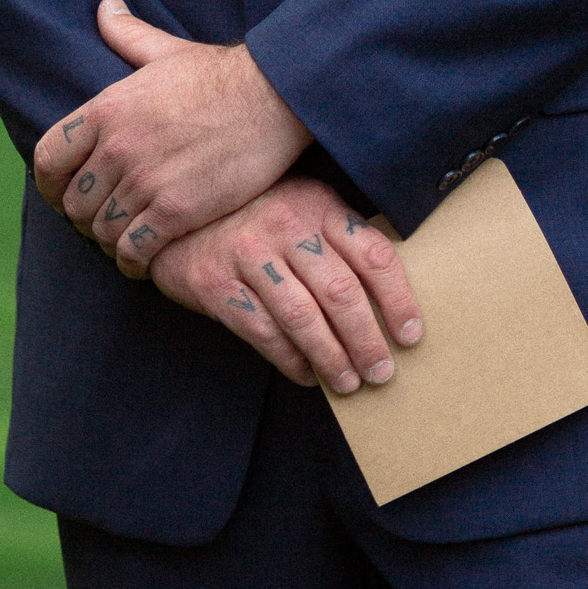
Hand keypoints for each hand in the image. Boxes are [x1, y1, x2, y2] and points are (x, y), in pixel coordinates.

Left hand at [33, 1, 309, 274]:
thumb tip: (105, 6)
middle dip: (84, 218)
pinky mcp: (177, 210)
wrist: (275, 96)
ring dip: (110, 242)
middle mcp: (116, 147)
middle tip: (101, 224)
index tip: (61, 195)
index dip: (49, 185)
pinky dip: (134, 262)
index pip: (48, 158)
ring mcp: (145, 181)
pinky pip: (135, 250)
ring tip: (123, 244)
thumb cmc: (222, 73)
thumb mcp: (165, 50)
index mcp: (105, 109)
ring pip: (102, 231)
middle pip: (74, 203)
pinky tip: (142, 263)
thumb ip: (127, 34)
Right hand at [150, 179, 423, 392]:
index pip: (373, 256)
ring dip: (332, 358)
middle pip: (341, 293)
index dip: (399, 301)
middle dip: (367, 341)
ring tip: (348, 383)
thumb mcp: (301, 207)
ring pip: (303, 317)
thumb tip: (388, 300)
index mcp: (318, 204)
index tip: (411, 336)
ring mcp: (248, 252)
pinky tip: (306, 375)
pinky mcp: (216, 282)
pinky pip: (263, 331)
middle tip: (382, 373)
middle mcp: (286, 225)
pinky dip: (290, 360)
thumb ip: (337, 239)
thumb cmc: (255, 215)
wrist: (176, 215)